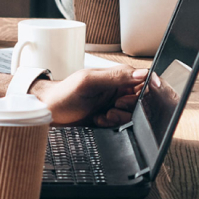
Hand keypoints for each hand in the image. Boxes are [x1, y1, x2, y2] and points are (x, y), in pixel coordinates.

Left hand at [35, 64, 152, 126]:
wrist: (49, 113)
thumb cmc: (64, 93)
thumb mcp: (90, 81)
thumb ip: (115, 76)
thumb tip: (141, 73)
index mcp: (117, 76)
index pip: (144, 78)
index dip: (149, 86)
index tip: (146, 94)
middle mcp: (118, 90)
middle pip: (142, 99)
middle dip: (130, 106)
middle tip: (114, 106)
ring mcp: (115, 105)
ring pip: (133, 114)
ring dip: (119, 117)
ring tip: (103, 115)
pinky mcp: (110, 120)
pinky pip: (123, 125)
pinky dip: (112, 125)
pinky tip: (99, 121)